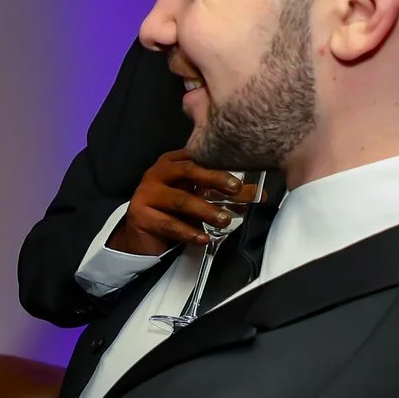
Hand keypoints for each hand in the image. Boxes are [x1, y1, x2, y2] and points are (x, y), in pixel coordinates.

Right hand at [105, 149, 242, 255]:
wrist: (141, 239)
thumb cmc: (172, 214)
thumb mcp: (198, 198)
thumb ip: (222, 193)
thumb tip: (258, 192)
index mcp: (171, 163)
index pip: (198, 158)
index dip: (220, 164)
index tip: (242, 175)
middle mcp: (156, 174)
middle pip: (188, 170)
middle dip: (214, 178)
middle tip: (236, 188)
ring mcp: (146, 194)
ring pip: (181, 200)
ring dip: (206, 210)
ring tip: (224, 220)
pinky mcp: (140, 216)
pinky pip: (169, 224)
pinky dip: (189, 232)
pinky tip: (203, 238)